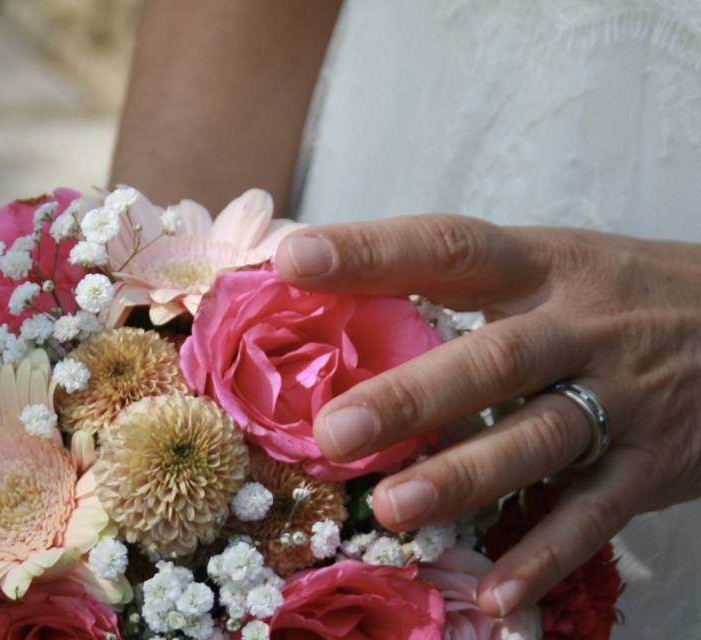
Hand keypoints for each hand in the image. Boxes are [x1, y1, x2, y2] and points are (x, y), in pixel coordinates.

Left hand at [275, 214, 700, 616]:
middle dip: (413, 396)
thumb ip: (467, 288)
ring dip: (464, 478)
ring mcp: (623, 398)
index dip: (373, 251)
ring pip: (539, 439)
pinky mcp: (654, 464)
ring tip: (392, 509)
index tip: (296, 259)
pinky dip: (545, 556)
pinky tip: (497, 594)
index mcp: (544, 267)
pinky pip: (594, 515)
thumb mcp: (556, 267)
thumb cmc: (627, 294)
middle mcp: (582, 328)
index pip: (450, 248)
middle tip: (333, 432)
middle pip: (494, 360)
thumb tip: (344, 303)